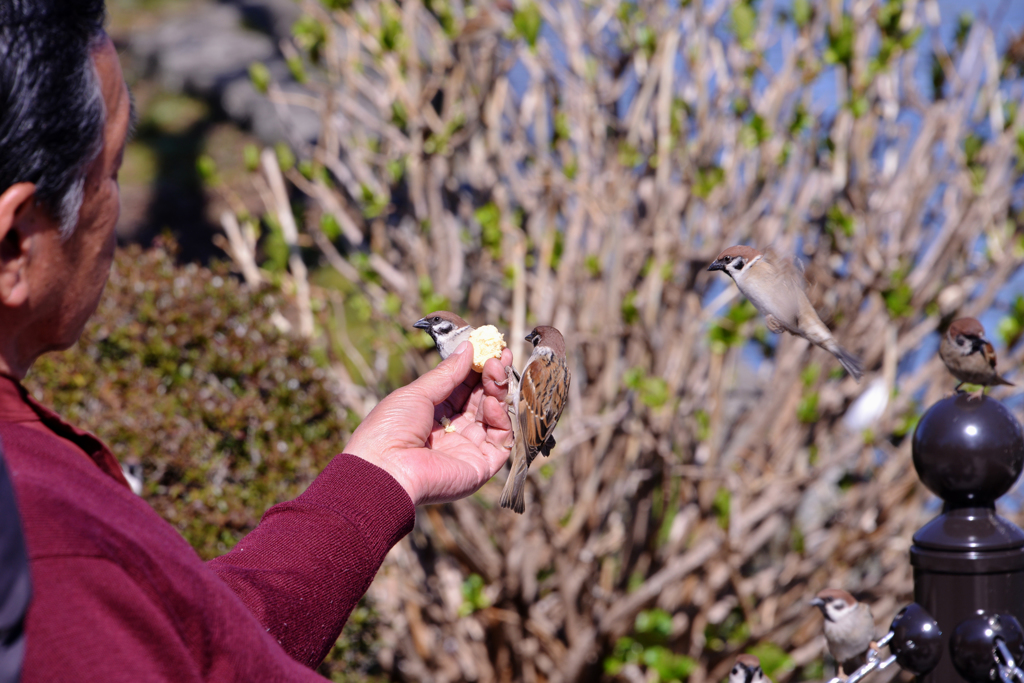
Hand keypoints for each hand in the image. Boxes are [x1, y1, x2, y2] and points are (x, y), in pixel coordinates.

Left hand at [344, 341, 513, 505]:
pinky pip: (500, 440)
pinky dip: (500, 418)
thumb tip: (468, 347)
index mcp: (432, 415)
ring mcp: (467, 450)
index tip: (488, 348)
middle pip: (480, 401)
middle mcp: (451, 433)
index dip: (476, 369)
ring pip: (493, 417)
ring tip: (495, 370)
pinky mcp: (481, 466)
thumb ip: (446, 373)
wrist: (384, 470)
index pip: (462, 389)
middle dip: (490, 376)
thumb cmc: (389, 429)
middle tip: (499, 355)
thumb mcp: (416, 393)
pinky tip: (490, 402)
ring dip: (497, 391)